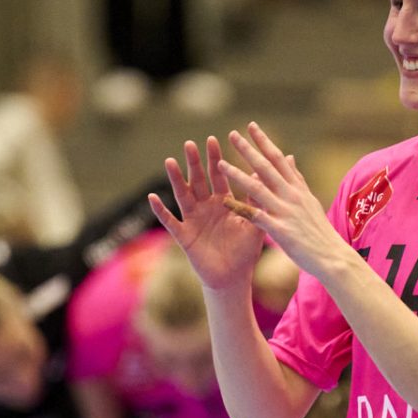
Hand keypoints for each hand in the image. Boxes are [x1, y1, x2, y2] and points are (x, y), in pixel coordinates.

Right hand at [150, 137, 267, 291]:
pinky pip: (170, 221)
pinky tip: (153, 197)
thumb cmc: (245, 252)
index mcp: (223, 202)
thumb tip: (264, 175)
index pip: (219, 175)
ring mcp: (193, 220)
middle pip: (198, 180)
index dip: (215, 158)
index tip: (213, 139)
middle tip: (190, 143)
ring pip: (182, 195)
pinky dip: (161, 210)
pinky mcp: (184, 236)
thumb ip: (258, 200)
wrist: (233, 278)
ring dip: (176, 179)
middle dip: (194, 162)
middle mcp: (206, 207)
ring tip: (169, 161)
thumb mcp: (255, 224)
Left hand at [218, 123, 353, 280]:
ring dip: (237, 175)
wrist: (332, 256)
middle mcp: (291, 195)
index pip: (279, 158)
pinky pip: (255, 216)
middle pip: (266, 167)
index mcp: (298, 188)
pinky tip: (224, 201)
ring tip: (220, 164)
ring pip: (257, 188)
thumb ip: (297, 179)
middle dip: (248, 149)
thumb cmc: (319, 231)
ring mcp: (285, 212)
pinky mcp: (280, 230)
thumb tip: (290, 157)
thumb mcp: (310, 201)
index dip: (264, 141)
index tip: (251, 126)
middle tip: (232, 134)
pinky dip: (239, 208)